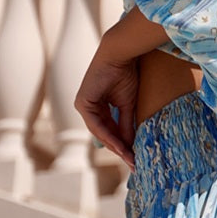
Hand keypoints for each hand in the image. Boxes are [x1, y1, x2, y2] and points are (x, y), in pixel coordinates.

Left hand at [74, 42, 138, 169]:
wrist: (119, 55)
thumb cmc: (125, 74)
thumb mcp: (127, 104)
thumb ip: (126, 124)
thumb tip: (130, 145)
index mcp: (98, 106)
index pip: (109, 130)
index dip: (122, 144)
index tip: (134, 157)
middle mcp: (88, 107)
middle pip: (104, 133)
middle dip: (119, 148)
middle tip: (132, 162)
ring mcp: (83, 105)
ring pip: (99, 132)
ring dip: (115, 146)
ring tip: (129, 157)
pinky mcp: (83, 103)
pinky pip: (96, 125)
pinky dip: (108, 136)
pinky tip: (120, 146)